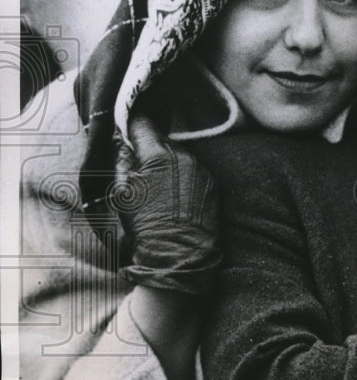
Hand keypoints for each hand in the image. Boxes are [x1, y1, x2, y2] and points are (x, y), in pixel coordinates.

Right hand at [114, 115, 221, 294]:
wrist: (178, 256)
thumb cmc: (144, 227)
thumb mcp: (121, 194)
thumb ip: (122, 161)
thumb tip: (122, 141)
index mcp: (157, 155)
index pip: (143, 124)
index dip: (132, 126)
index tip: (127, 130)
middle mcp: (183, 156)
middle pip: (162, 140)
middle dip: (150, 150)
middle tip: (140, 169)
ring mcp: (201, 169)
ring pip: (179, 155)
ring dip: (168, 164)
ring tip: (159, 189)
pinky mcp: (212, 184)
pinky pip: (194, 171)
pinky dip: (184, 177)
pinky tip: (176, 197)